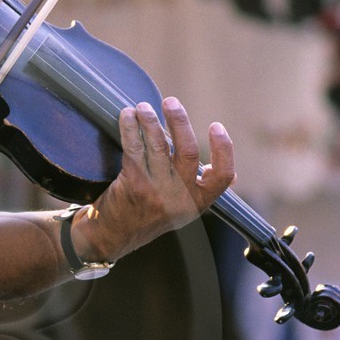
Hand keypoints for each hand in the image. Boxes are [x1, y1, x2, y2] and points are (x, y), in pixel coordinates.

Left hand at [71, 97, 234, 263]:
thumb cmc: (148, 216)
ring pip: (158, 146)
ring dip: (150, 120)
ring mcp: (157, 192)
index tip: (216, 126)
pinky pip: (134, 148)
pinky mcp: (134, 185)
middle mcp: (180, 198)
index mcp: (198, 203)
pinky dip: (130, 128)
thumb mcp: (180, 209)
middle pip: (189, 152)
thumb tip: (227, 171)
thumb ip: (199, 188)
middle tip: (171, 102)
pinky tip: (127, 116)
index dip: (224, 149)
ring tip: (143, 107)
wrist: (113, 237)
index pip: (223, 176)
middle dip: (179, 121)